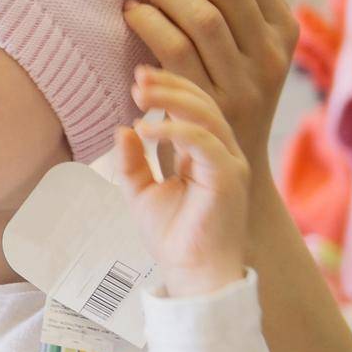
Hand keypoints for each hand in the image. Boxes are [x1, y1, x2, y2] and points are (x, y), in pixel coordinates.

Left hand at [115, 67, 250, 298]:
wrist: (193, 274)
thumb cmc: (172, 237)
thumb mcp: (140, 192)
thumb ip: (132, 160)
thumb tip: (122, 128)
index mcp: (204, 152)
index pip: (193, 106)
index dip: (168, 87)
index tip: (137, 76)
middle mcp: (222, 152)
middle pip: (203, 102)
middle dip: (169, 84)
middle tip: (137, 77)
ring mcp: (229, 163)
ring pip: (207, 115)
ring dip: (171, 98)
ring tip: (139, 92)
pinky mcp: (228, 177)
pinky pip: (204, 141)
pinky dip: (174, 129)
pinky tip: (146, 127)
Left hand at [123, 0, 300, 164]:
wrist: (229, 175)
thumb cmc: (216, 98)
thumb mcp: (235, 51)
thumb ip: (218, 5)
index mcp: (281, 25)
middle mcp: (271, 51)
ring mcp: (246, 81)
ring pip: (203, 12)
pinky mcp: (213, 107)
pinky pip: (177, 50)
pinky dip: (149, 21)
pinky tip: (127, 11)